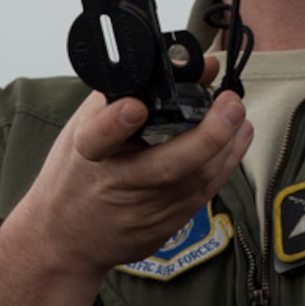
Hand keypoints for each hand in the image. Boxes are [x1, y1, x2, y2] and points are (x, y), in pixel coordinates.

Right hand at [0, 63, 250, 305]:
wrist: (64, 240)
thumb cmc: (75, 173)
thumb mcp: (82, 126)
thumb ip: (126, 91)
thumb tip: (184, 65)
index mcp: (86, 155)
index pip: (97, 138)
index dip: (116, 122)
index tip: (135, 106)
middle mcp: (116, 186)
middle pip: (164, 167)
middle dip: (206, 135)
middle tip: (231, 105)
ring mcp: (142, 212)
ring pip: (195, 182)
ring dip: (227, 147)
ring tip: (240, 116)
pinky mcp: (162, 228)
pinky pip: (201, 196)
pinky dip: (223, 166)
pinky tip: (237, 140)